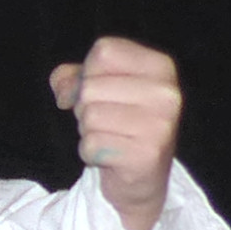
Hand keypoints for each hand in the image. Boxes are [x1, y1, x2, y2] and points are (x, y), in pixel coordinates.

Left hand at [49, 38, 179, 229]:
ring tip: (109, 137)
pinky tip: (110, 156)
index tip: (98, 93)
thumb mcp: (100, 91)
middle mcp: (166, 92)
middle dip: (84, 107)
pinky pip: (91, 144)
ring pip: (89, 115)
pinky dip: (90, 153)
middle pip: (90, 86)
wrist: (141, 178)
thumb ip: (73, 77)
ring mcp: (160, 124)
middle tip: (105, 122)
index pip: (103, 51)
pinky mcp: (146, 154)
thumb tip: (63, 87)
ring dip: (88, 131)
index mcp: (160, 66)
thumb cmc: (119, 124)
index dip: (87, 73)